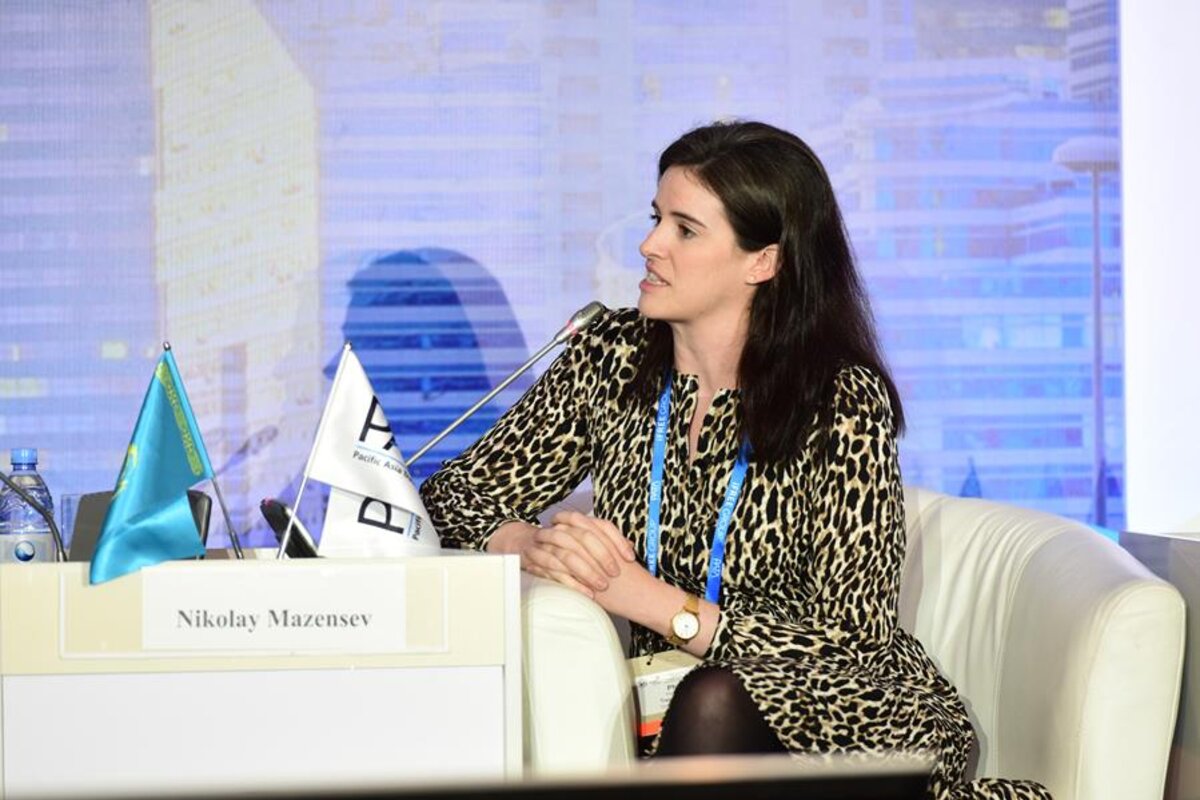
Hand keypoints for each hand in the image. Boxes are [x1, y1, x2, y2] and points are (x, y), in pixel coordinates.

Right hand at [486, 515, 633, 597]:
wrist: (519, 542)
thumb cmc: (556, 544)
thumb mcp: (578, 538)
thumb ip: (600, 541)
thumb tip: (629, 547)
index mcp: (574, 522)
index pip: (601, 525)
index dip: (617, 540)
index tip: (629, 557)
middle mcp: (561, 529)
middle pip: (584, 538)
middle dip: (601, 556)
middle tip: (615, 573)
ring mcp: (546, 544)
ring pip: (568, 556)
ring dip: (587, 572)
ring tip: (602, 586)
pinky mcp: (535, 560)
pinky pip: (555, 572)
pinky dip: (572, 583)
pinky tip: (586, 593)